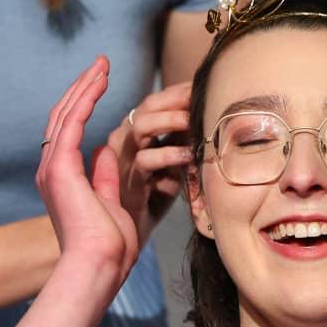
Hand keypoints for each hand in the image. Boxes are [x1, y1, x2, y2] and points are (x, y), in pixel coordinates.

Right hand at [36, 56, 137, 294]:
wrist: (100, 263)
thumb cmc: (110, 243)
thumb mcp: (110, 201)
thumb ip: (104, 175)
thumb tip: (104, 152)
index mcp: (62, 176)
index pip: (70, 129)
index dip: (84, 103)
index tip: (102, 82)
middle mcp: (52, 168)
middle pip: (64, 115)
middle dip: (83, 87)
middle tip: (101, 64)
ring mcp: (53, 166)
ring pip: (66, 114)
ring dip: (85, 87)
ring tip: (102, 65)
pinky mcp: (61, 167)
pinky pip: (72, 123)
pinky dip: (86, 100)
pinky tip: (99, 83)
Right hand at [106, 82, 192, 246]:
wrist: (125, 239)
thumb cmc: (150, 202)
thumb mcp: (170, 166)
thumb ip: (181, 144)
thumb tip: (207, 121)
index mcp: (132, 134)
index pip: (154, 102)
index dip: (178, 92)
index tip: (202, 87)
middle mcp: (121, 141)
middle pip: (147, 106)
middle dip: (174, 97)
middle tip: (200, 93)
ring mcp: (119, 159)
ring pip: (141, 125)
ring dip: (170, 118)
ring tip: (194, 118)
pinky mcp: (123, 181)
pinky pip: (146, 159)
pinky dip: (170, 154)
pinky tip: (189, 155)